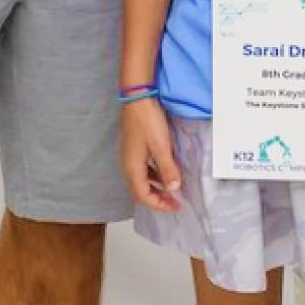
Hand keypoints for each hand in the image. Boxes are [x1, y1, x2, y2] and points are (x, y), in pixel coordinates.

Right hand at [122, 97, 181, 211]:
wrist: (137, 98)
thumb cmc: (148, 122)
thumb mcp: (161, 146)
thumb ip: (167, 169)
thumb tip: (173, 189)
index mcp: (132, 168)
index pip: (143, 196)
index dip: (160, 204)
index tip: (176, 206)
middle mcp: (127, 166)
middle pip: (141, 191)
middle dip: (158, 199)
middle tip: (176, 202)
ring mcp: (129, 157)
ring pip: (142, 180)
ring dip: (157, 187)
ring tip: (174, 189)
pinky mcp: (134, 149)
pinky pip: (144, 169)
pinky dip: (155, 175)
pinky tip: (166, 172)